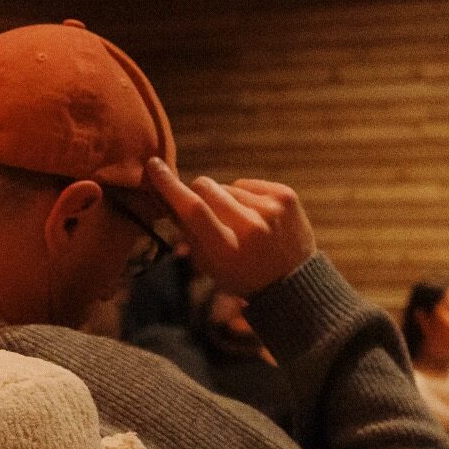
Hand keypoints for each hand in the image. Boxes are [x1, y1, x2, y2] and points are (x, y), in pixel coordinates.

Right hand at [145, 157, 316, 297]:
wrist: (294, 283)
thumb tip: (168, 198)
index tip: (154, 166)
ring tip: (240, 223)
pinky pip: (248, 184)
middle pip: (206, 186)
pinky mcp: (285, 196)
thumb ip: (187, 233)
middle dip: (197, 192)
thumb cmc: (242, 276)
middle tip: (207, 211)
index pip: (193, 209)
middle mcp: (250, 226)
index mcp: (227, 249)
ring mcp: (271, 209)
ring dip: (226, 200)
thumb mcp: (209, 266)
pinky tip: (256, 216)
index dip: (170, 186)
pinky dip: (245, 196)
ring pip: (227, 186)